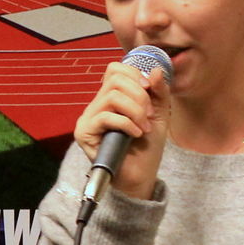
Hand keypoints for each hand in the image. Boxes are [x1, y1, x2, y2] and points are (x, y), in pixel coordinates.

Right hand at [74, 62, 171, 199]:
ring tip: (143, 127)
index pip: (115, 70)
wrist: (141, 175)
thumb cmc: (147, 147)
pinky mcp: (84, 133)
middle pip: (115, 80)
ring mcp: (88, 118)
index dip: (134, 74)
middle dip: (140, 96)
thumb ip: (159, 91)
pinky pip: (106, 117)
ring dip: (135, 111)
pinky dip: (126, 124)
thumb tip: (156, 70)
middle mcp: (97, 105)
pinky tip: (136, 134)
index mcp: (111, 97)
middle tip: (149, 115)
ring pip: (112, 97)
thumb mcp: (159, 114)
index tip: (149, 90)